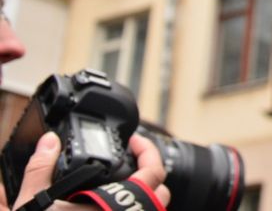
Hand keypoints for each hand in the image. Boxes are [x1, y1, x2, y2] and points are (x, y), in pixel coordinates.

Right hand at [0, 131, 170, 210]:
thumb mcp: (35, 202)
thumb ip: (42, 168)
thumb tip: (49, 142)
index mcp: (113, 207)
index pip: (153, 173)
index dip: (149, 151)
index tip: (136, 141)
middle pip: (161, 193)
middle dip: (150, 174)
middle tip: (133, 160)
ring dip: (144, 197)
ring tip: (126, 184)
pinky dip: (133, 210)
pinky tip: (113, 206)